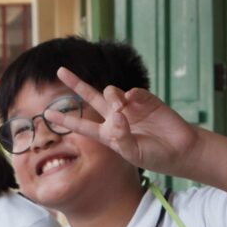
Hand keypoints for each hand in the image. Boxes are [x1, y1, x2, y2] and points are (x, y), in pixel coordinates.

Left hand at [49, 67, 203, 177]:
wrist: (179, 150)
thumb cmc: (154, 155)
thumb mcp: (133, 153)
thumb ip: (121, 137)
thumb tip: (117, 114)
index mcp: (107, 134)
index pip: (82, 125)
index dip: (65, 120)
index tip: (47, 115)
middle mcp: (115, 117)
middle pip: (91, 97)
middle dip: (76, 83)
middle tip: (60, 71)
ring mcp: (129, 107)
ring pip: (111, 92)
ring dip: (112, 98)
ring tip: (122, 109)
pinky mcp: (145, 99)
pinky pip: (133, 91)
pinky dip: (130, 95)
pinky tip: (133, 102)